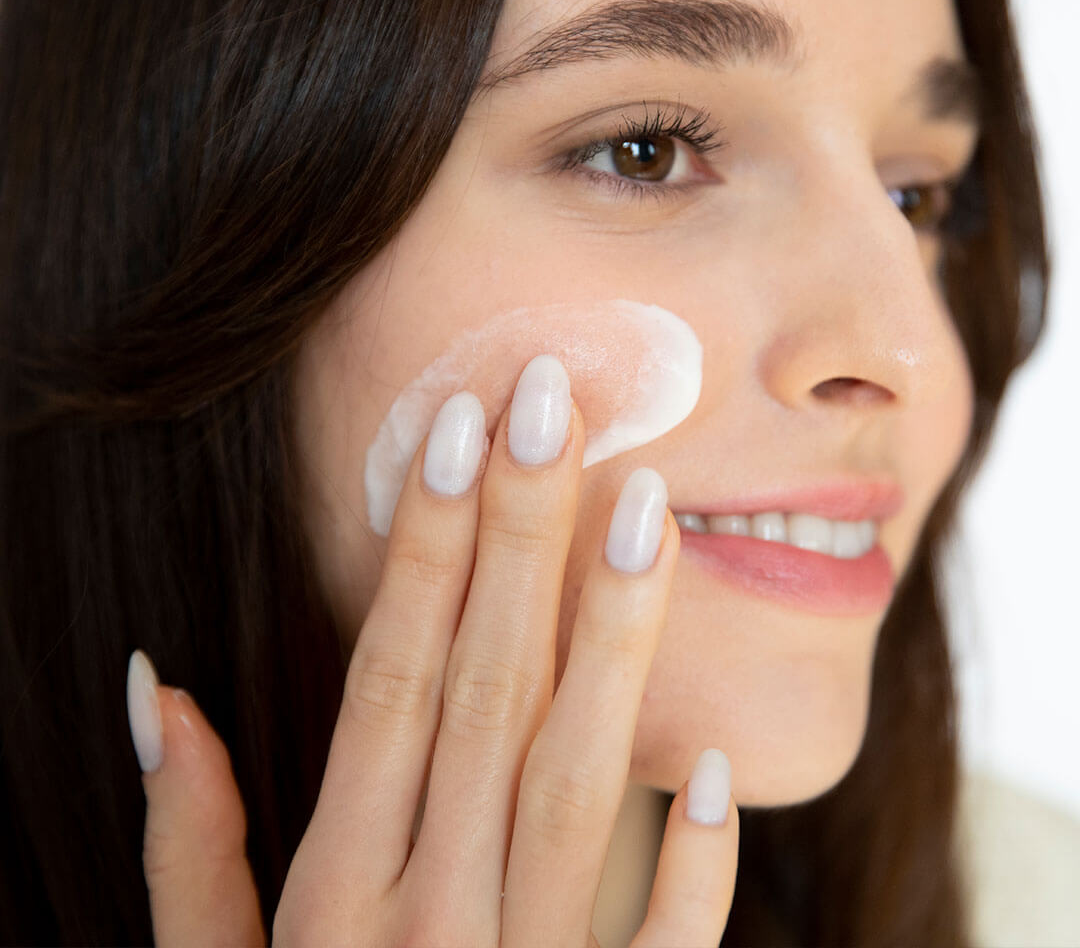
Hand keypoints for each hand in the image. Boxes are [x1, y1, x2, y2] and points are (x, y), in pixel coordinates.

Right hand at [127, 354, 738, 945]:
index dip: (419, 547)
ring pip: (575, 778)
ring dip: (613, 639)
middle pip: (484, 687)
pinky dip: (687, 869)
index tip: (451, 431)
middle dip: (517, 534)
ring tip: (649, 505)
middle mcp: (429, 915)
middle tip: (550, 402)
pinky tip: (712, 767)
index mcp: (336, 888)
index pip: (388, 673)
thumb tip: (156, 689)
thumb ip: (192, 839)